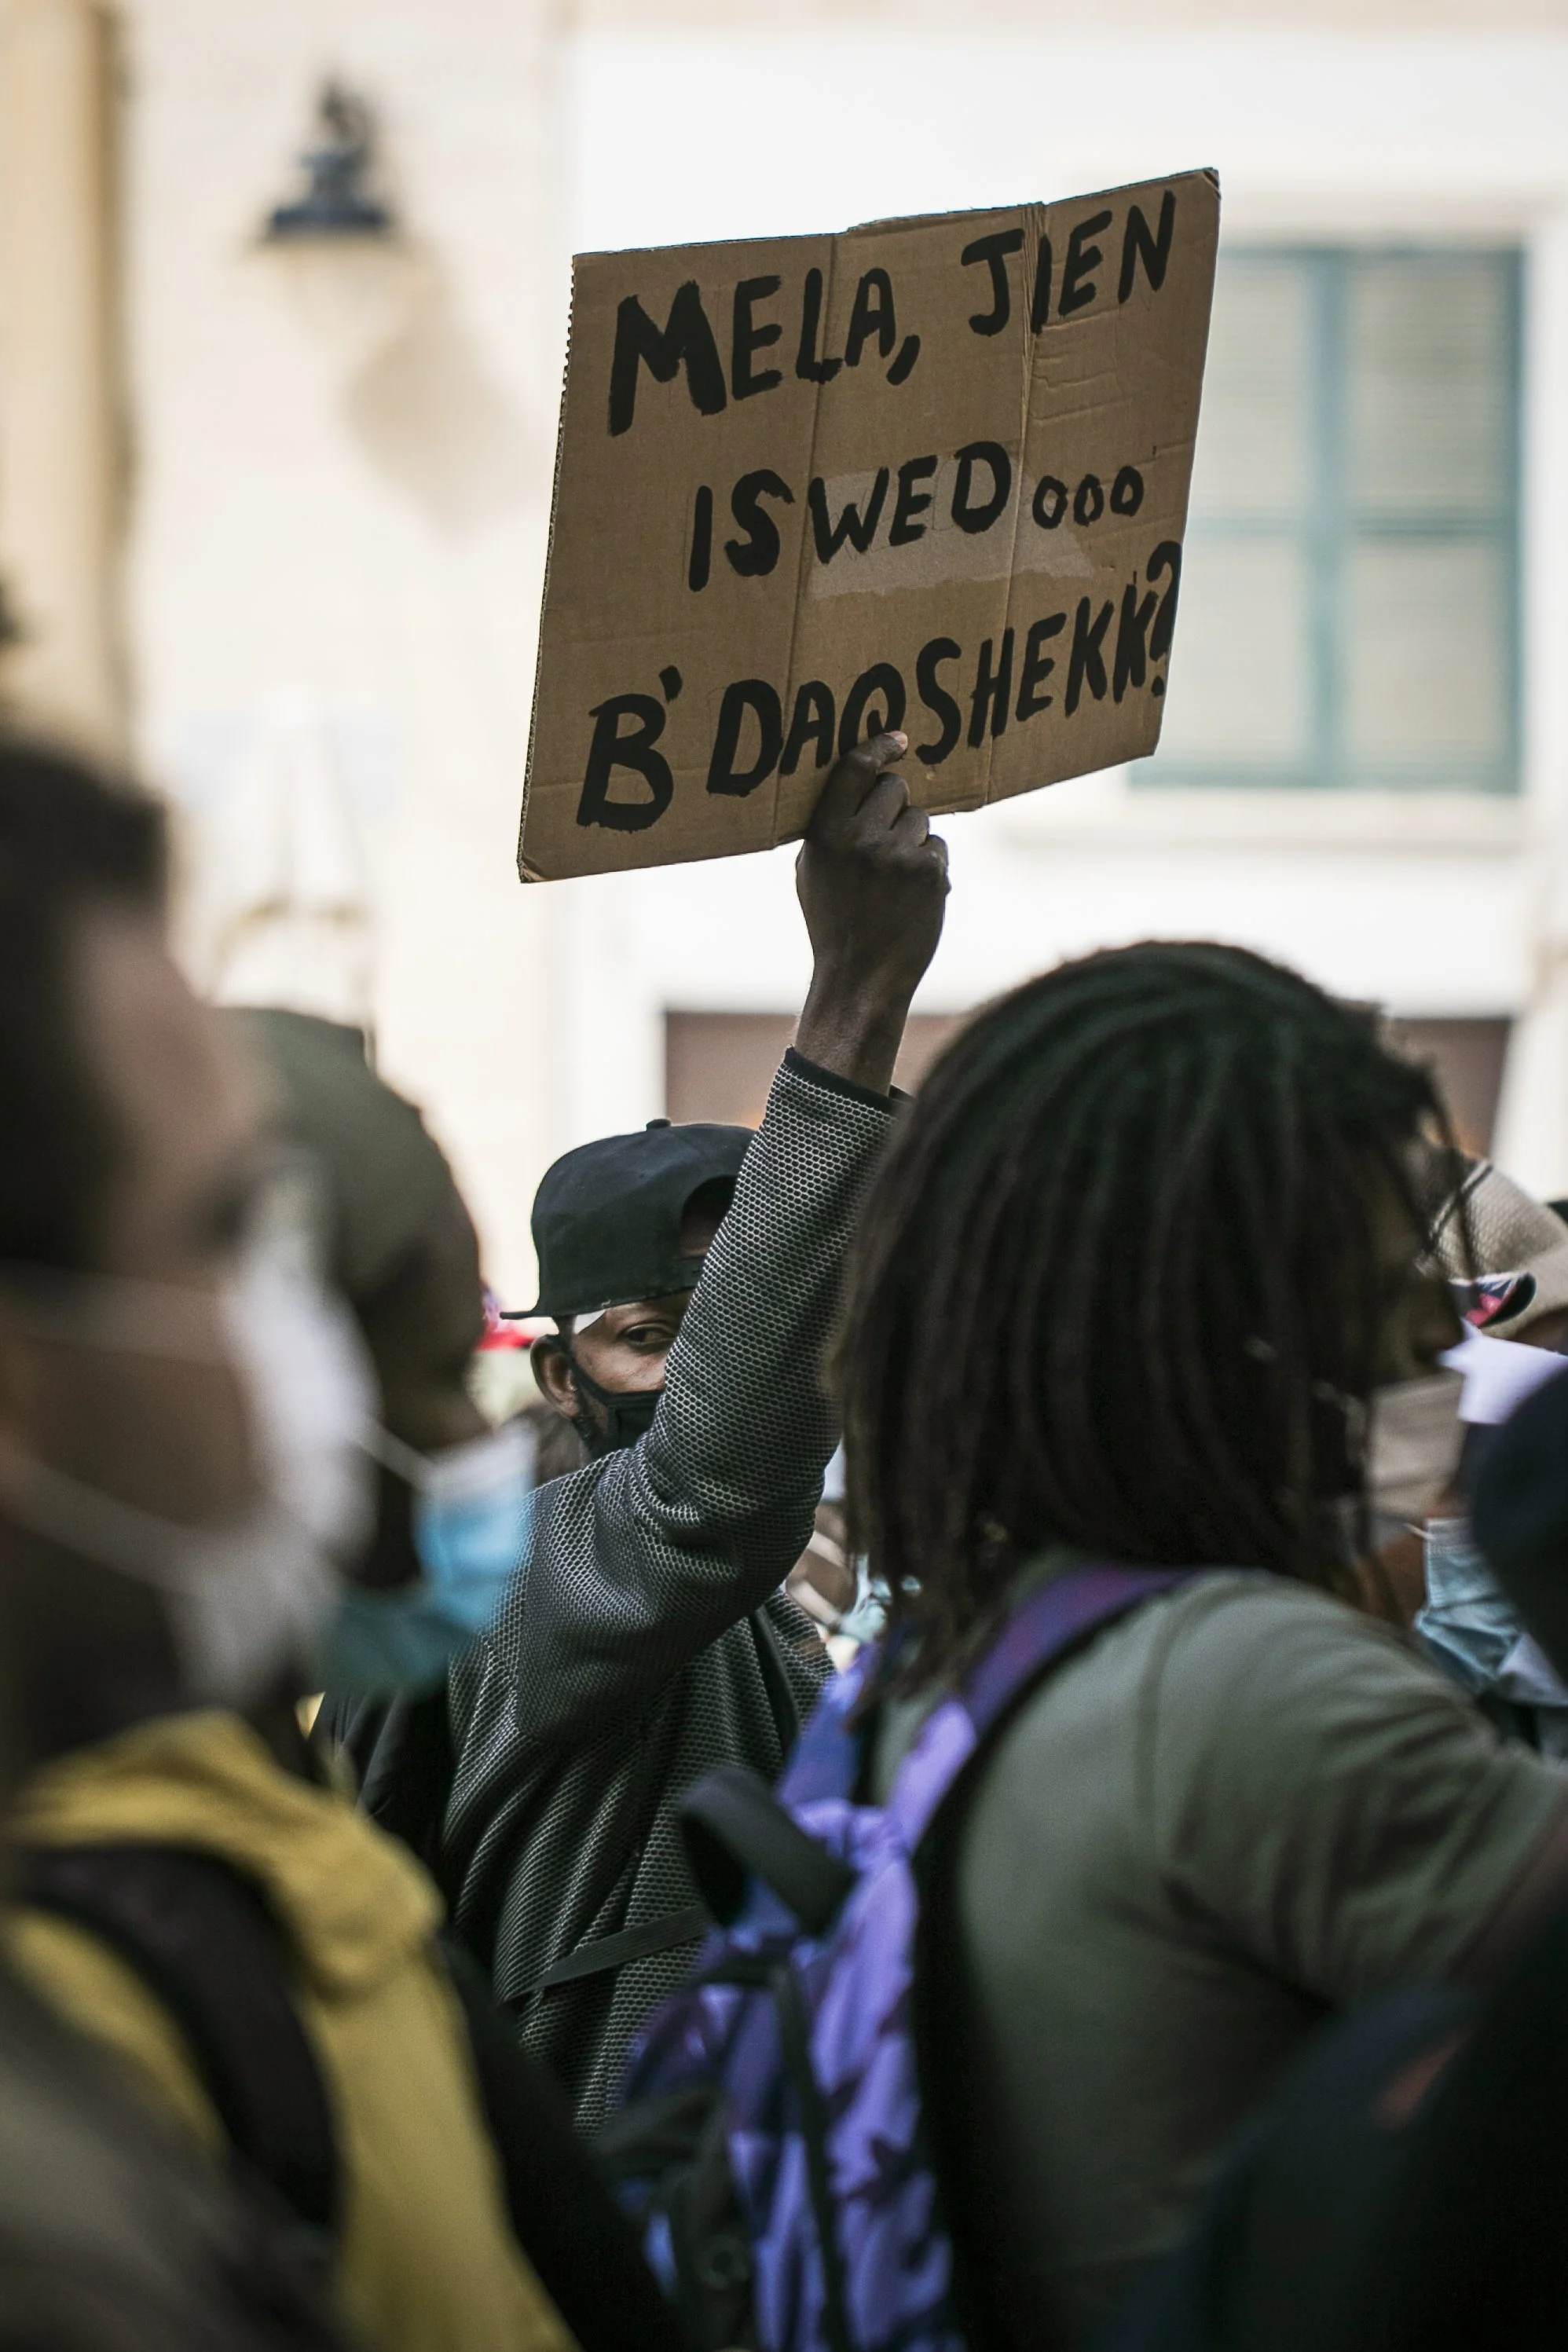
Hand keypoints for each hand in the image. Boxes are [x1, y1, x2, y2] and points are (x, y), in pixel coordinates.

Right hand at [793, 730, 948, 1094]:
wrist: (861, 978)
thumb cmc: (834, 923)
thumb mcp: (814, 872)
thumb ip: (833, 828)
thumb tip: (864, 782)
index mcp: (824, 833)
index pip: (853, 768)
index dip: (878, 748)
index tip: (899, 740)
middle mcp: (859, 838)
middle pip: (894, 788)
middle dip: (894, 806)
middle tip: (886, 839)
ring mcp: (897, 854)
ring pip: (920, 819)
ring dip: (912, 842)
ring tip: (893, 883)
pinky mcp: (929, 872)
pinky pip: (938, 847)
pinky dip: (929, 867)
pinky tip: (911, 897)